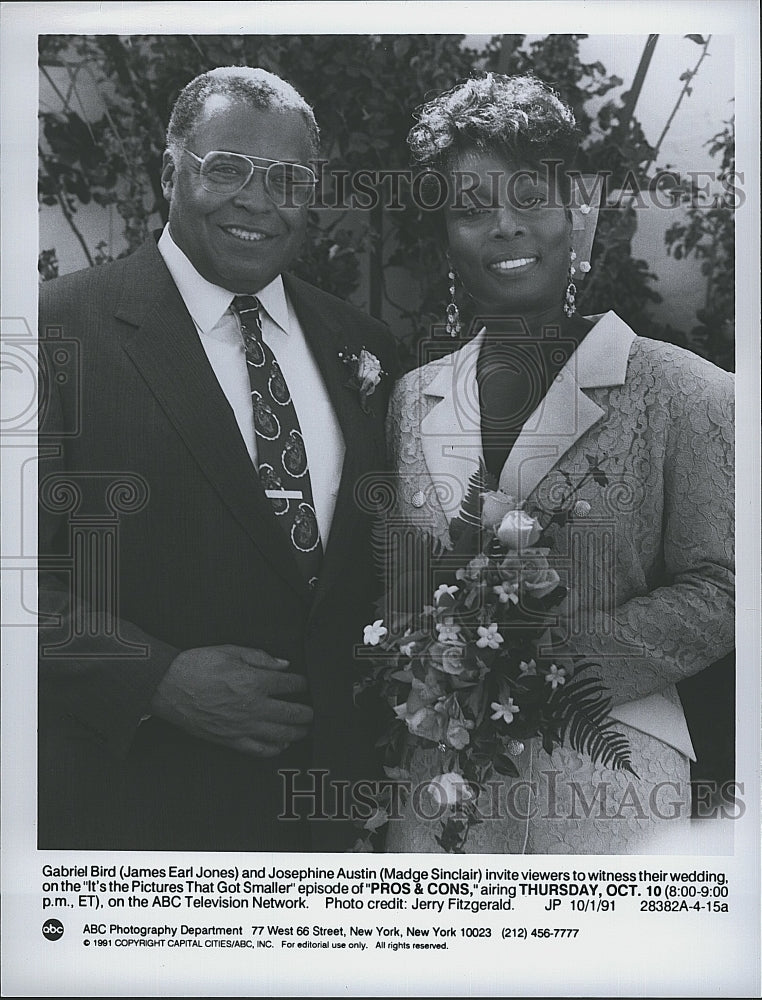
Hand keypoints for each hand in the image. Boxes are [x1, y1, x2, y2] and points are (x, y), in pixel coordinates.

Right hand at [149, 645, 312, 756]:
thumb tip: (283, 665)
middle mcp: (253, 707)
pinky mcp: (230, 740)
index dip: (302, 683)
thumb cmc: (195, 665)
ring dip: (298, 732)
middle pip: (293, 713)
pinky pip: (260, 750)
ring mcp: (242, 727)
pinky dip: (275, 749)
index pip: (290, 684)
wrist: (167, 686)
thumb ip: (260, 657)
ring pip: (282, 735)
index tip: (305, 684)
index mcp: (254, 681)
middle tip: (314, 711)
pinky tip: (282, 744)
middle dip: (308, 712)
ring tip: (305, 728)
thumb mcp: (230, 650)